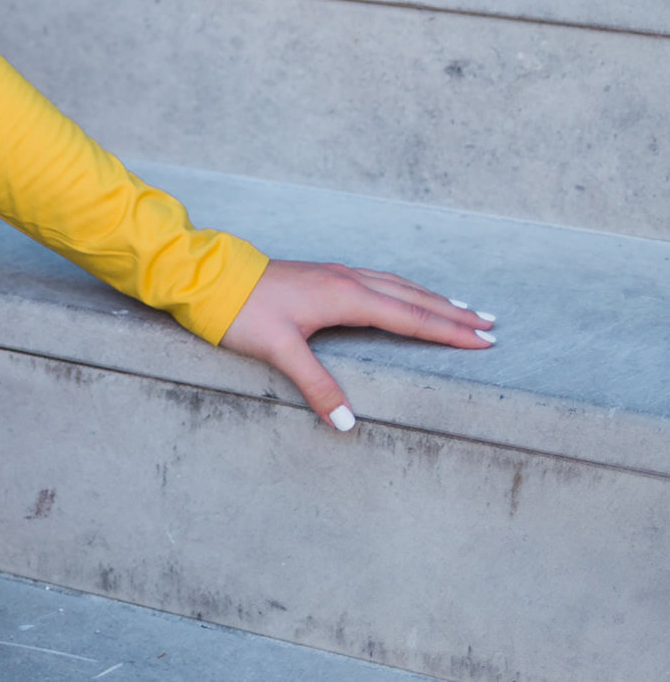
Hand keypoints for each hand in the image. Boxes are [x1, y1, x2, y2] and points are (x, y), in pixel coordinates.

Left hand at [219, 258, 493, 431]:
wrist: (207, 276)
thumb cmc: (241, 311)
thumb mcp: (278, 351)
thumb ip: (315, 385)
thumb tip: (346, 423)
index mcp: (345, 296)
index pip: (409, 317)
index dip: (447, 331)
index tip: (484, 341)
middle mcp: (346, 280)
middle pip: (411, 298)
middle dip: (451, 313)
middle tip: (490, 325)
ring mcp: (334, 274)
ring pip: (395, 285)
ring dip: (430, 298)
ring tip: (460, 308)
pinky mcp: (321, 275)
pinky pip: (376, 280)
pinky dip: (402, 289)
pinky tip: (403, 294)